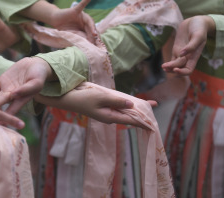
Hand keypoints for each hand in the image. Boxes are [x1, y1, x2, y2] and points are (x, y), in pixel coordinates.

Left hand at [0, 57, 53, 113]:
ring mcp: (6, 90)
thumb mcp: (36, 82)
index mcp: (22, 99)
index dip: (3, 118)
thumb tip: (15, 95)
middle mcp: (12, 97)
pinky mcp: (1, 82)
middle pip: (0, 106)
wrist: (35, 65)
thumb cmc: (39, 75)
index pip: (11, 111)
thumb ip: (27, 89)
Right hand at [35, 82, 156, 126]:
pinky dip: (126, 102)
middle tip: (154, 105)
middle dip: (142, 112)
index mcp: (110, 117)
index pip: (130, 120)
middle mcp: (110, 116)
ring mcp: (107, 111)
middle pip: (129, 115)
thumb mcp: (102, 97)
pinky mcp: (104, 106)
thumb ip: (117, 100)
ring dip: (135, 106)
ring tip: (147, 103)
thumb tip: (132, 104)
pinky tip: (132, 100)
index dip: (142, 121)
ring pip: (124, 110)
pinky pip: (118, 105)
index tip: (153, 125)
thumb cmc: (84, 98)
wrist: (69, 98)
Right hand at [49, 0, 96, 42]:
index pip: (91, 32)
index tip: (95, 45)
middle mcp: (84, 21)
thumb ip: (79, 36)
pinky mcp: (76, 10)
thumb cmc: (63, 28)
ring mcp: (81, 15)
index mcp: (84, 27)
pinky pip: (83, 3)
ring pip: (89, 21)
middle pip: (91, 27)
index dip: (93, 38)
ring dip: (92, 27)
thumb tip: (87, 42)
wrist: (54, 20)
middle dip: (93, 34)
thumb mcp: (72, 34)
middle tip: (95, 40)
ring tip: (94, 34)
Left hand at [162, 16, 215, 74]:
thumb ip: (191, 46)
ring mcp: (181, 54)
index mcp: (195, 56)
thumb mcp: (198, 36)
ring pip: (175, 65)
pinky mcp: (176, 49)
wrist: (195, 21)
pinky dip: (168, 64)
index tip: (175, 69)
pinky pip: (172, 60)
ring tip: (163, 66)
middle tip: (165, 66)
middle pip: (180, 68)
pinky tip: (163, 65)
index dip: (182, 72)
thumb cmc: (199, 28)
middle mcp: (188, 57)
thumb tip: (181, 54)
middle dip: (172, 68)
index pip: (189, 69)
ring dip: (169, 68)